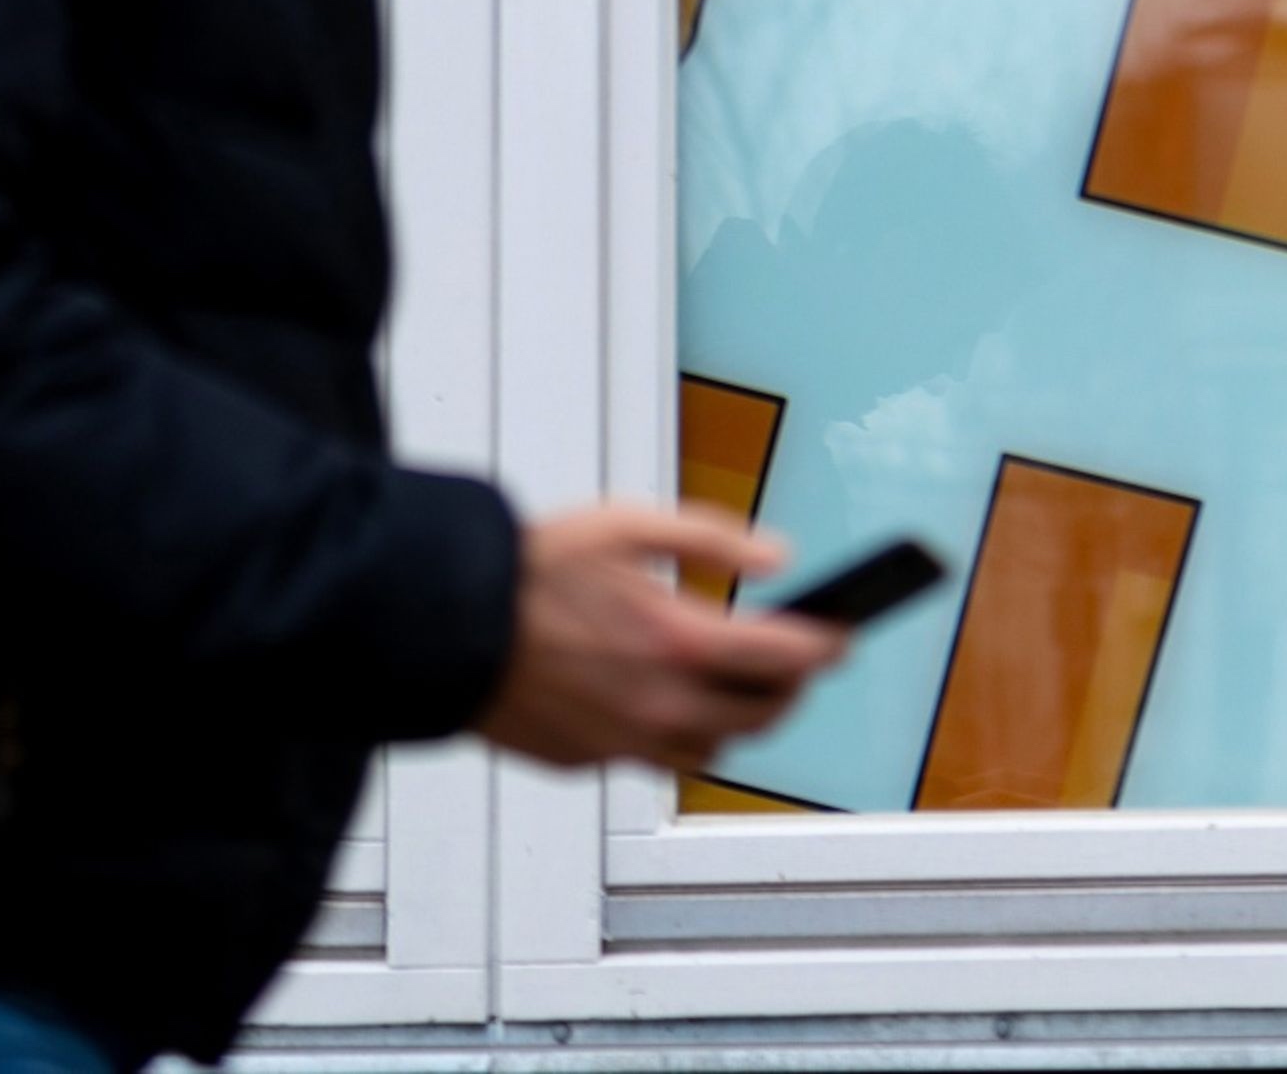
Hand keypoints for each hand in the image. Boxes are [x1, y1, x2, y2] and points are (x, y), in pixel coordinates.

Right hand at [475, 503, 849, 771]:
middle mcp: (660, 704)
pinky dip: (670, 728)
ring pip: (712, 748)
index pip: (789, 659)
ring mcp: (623, 741)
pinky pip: (651, 755)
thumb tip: (779, 554)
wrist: (445, 622)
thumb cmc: (529, 570)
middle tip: (790, 659)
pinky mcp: (587, 760)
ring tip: (726, 680)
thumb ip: (714, 539)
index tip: (841, 635)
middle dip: (789, 687)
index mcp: (679, 642)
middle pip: (763, 716)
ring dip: (734, 717)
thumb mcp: (630, 525)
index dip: (827, 645)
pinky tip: (654, 692)